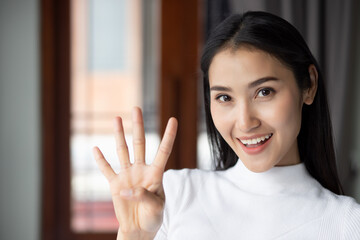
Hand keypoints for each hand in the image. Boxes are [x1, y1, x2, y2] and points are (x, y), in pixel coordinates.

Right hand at [93, 107, 177, 238]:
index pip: (163, 150)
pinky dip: (100, 160)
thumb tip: (127, 189)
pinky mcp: (115, 185)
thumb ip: (144, 196)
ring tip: (117, 119)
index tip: (173, 119)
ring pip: (122, 151)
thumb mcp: (156, 208)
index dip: (168, 135)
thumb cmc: (153, 217)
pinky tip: (95, 148)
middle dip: (138, 126)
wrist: (140, 229)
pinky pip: (106, 170)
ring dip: (119, 135)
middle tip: (136, 108)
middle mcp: (141, 170)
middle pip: (140, 143)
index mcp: (156, 174)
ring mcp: (127, 176)